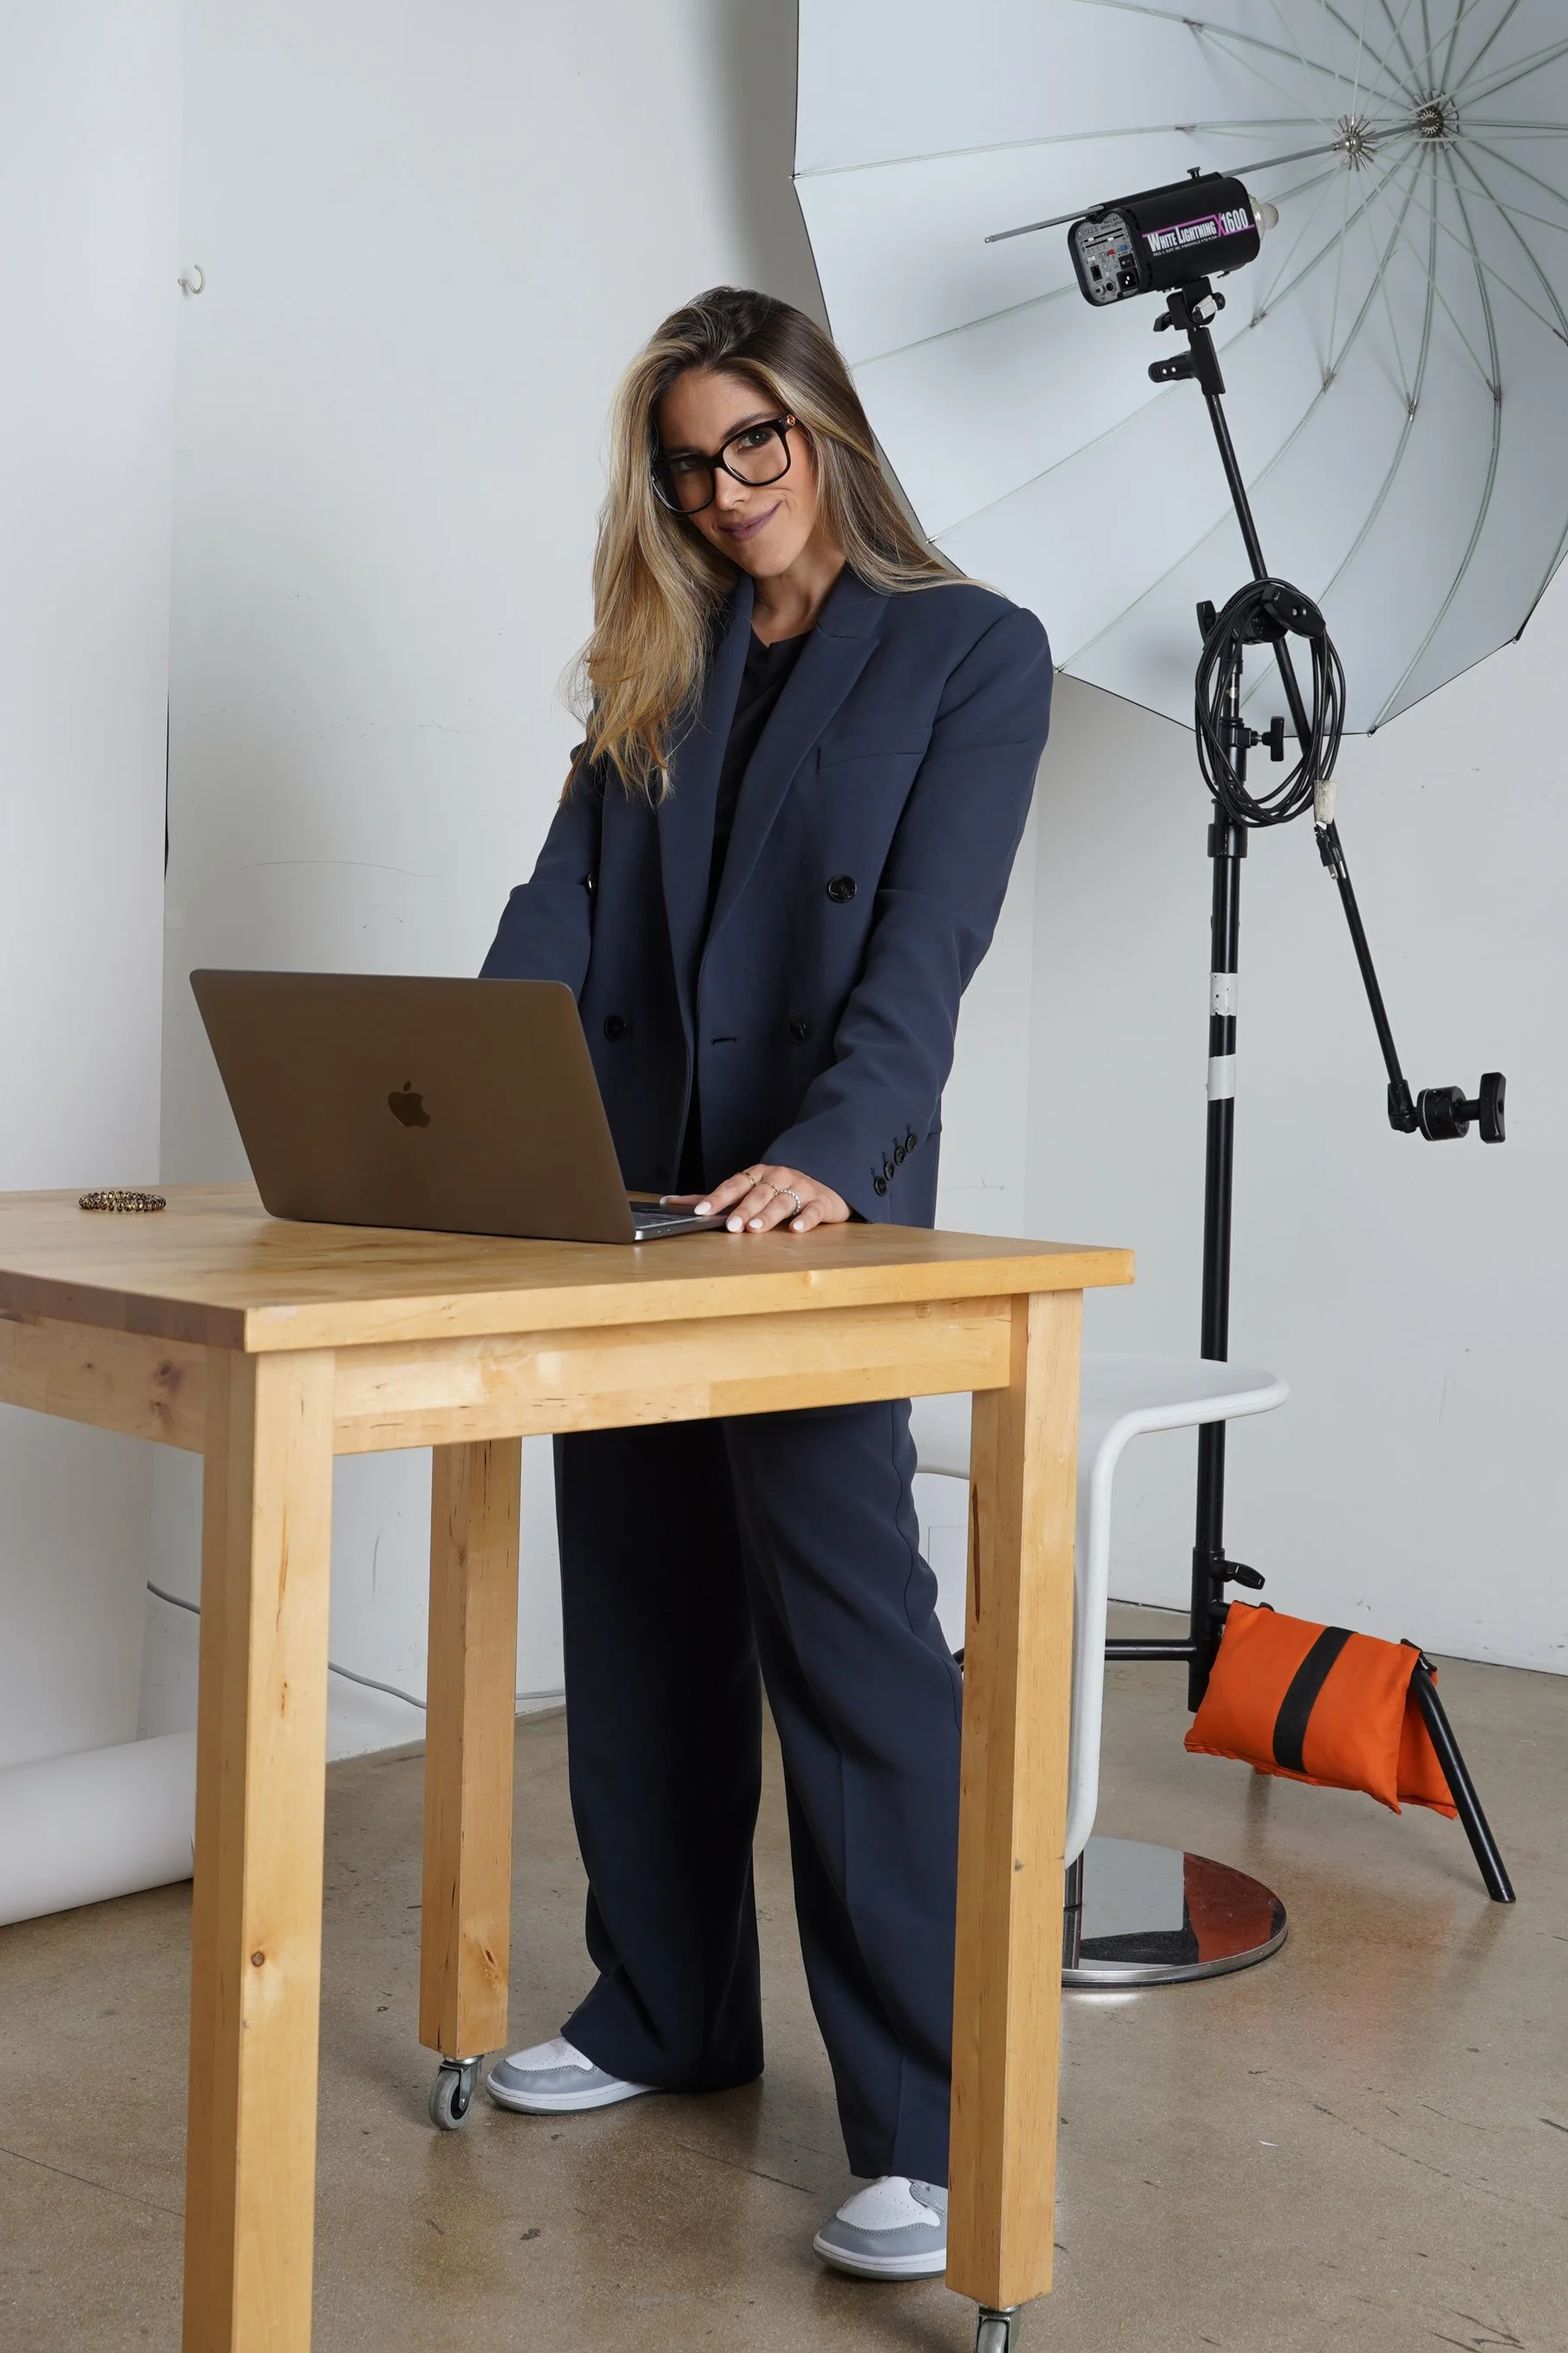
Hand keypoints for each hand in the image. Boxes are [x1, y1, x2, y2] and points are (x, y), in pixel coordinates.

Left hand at [662, 1162, 849, 1234]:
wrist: (827, 1188)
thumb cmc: (781, 1191)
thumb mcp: (750, 1190)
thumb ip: (715, 1199)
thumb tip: (672, 1202)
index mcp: (758, 1175)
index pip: (734, 1185)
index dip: (718, 1198)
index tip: (702, 1211)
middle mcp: (778, 1178)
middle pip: (757, 1194)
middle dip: (743, 1209)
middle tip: (730, 1225)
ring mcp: (800, 1189)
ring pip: (782, 1202)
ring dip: (767, 1215)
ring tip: (755, 1228)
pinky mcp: (820, 1203)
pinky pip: (813, 1211)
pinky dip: (804, 1219)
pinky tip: (795, 1229)